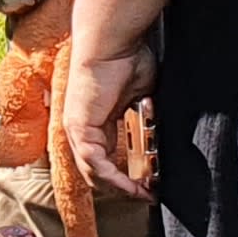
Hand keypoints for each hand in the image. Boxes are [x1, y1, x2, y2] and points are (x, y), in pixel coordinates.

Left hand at [54, 38, 156, 200]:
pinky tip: (132, 185)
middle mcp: (82, 130)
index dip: (126, 176)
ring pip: (94, 172)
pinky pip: (94, 162)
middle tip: (148, 194)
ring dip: (121, 187)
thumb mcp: (141, 97)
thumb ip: (145, 118)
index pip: (106, 160)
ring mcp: (77, 130)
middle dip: (124, 188)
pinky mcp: (79, 128)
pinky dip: (114, 177)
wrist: (113, 42)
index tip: (149, 185)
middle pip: (98, 172)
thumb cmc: (128, 60)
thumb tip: (160, 135)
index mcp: (95, 122)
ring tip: (143, 194)